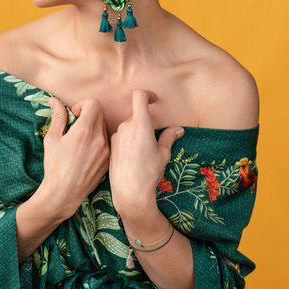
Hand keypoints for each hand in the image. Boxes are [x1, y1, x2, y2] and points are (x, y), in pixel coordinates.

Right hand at [41, 96, 110, 220]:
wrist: (64, 194)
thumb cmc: (55, 166)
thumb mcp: (52, 139)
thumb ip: (58, 117)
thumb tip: (55, 100)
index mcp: (84, 131)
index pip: (94, 103)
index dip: (83, 104)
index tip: (74, 115)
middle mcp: (98, 138)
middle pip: (100, 113)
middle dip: (88, 114)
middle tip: (76, 126)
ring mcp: (106, 150)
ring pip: (104, 127)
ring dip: (93, 127)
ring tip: (81, 141)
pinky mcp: (108, 160)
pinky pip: (106, 141)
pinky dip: (98, 140)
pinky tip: (86, 152)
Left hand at [108, 89, 183, 213]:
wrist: (129, 193)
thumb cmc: (149, 173)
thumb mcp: (163, 154)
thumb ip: (169, 137)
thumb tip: (178, 129)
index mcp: (140, 125)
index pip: (139, 97)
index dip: (148, 94)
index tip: (154, 100)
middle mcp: (125, 127)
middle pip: (136, 116)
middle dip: (146, 124)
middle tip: (154, 140)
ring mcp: (116, 136)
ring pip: (129, 128)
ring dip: (137, 133)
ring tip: (144, 153)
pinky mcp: (111, 146)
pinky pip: (122, 137)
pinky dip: (129, 142)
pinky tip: (133, 159)